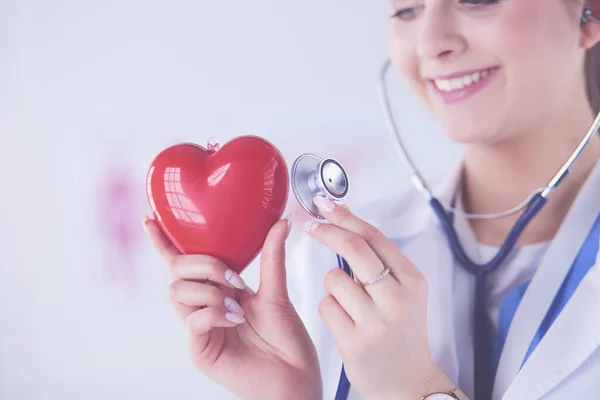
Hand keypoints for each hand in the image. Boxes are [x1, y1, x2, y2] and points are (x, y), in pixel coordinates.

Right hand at [143, 215, 321, 399]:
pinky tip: (235, 320)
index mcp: (218, 290)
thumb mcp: (277, 292)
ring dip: (209, 291)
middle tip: (234, 279)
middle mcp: (204, 306)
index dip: (164, 242)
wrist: (295, 375)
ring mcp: (199, 328)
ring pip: (178, 291)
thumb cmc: (286, 340)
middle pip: (177, 270)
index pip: (184, 263)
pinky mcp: (199, 349)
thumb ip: (271, 257)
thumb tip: (280, 222)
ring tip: (237, 306)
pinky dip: (214, 313)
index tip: (150, 219)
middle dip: (203, 264)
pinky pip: (192, 320)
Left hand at [304, 196, 457, 399]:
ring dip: (333, 287)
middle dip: (327, 232)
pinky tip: (346, 323)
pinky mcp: (356, 342)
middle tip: (312, 228)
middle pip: (353, 249)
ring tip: (350, 305)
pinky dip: (330, 310)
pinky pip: (326, 307)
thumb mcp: (403, 292)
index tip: (326, 206)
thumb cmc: (402, 333)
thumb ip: (378, 260)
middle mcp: (398, 299)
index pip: (373, 236)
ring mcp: (376, 322)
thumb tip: (345, 220)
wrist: (409, 382)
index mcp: (412, 280)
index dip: (345, 217)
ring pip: (333, 279)